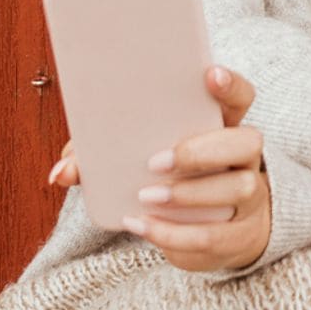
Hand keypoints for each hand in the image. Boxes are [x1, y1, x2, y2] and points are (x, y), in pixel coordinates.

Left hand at [50, 67, 271, 272]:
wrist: (214, 229)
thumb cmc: (170, 181)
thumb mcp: (139, 159)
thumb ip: (101, 157)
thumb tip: (61, 172)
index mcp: (222, 124)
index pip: (241, 95)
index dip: (229, 85)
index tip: (208, 74)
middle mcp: (244, 157)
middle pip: (246, 142)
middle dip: (201, 151)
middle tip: (155, 161)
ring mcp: (249, 196)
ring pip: (238, 188)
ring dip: (188, 195)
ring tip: (146, 198)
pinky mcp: (239, 234)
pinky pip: (215, 234)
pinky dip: (176, 235)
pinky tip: (145, 227)